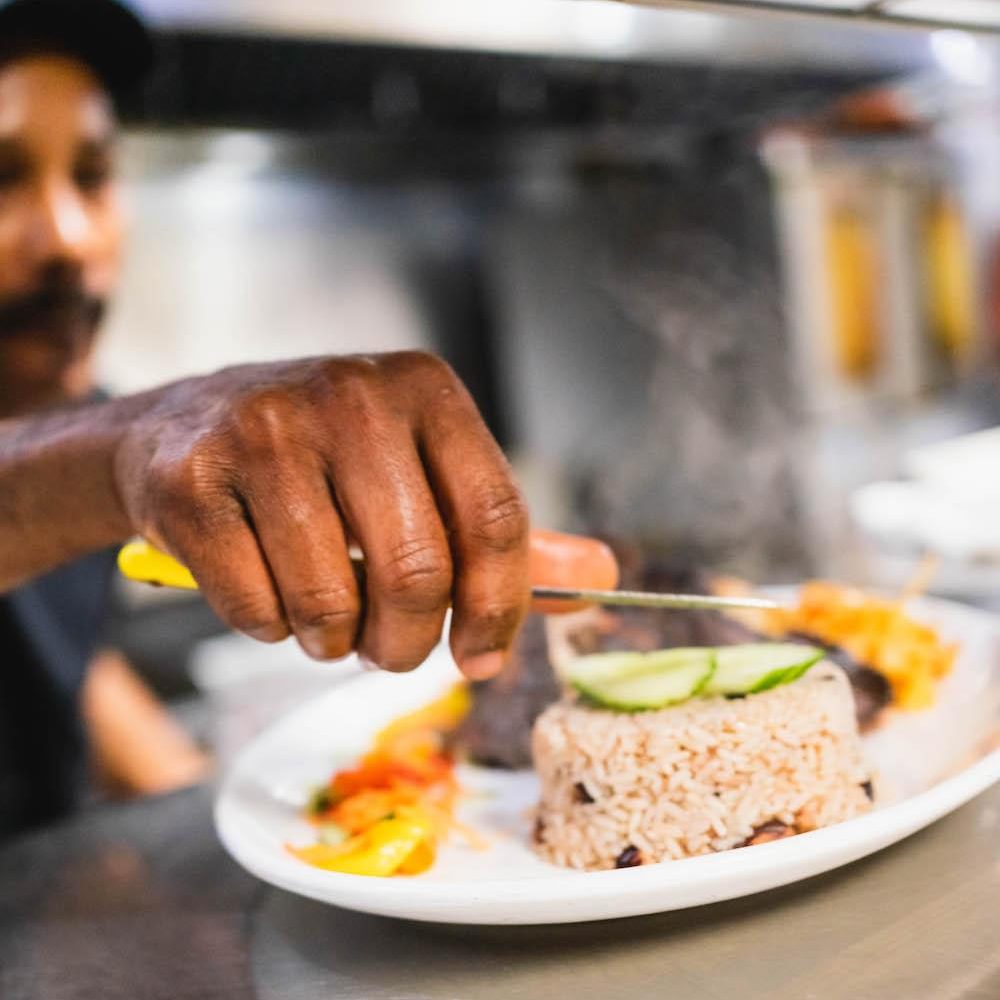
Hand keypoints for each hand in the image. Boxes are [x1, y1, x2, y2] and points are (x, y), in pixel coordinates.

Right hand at [114, 352, 530, 678]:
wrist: (185, 427)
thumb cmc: (324, 462)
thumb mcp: (418, 472)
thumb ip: (499, 533)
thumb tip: (601, 580)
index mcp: (426, 391)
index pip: (495, 516)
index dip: (499, 607)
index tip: (483, 657)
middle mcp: (351, 397)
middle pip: (419, 571)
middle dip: (408, 643)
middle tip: (391, 650)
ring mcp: (265, 433)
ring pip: (331, 603)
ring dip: (335, 641)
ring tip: (325, 615)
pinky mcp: (192, 479)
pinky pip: (258, 610)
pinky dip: (271, 628)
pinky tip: (264, 586)